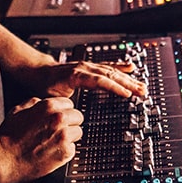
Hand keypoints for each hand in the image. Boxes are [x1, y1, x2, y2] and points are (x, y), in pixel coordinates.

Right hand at [0, 97, 83, 182]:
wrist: (4, 159)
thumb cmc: (8, 137)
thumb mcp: (18, 111)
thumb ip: (34, 103)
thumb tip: (42, 102)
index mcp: (48, 106)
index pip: (69, 104)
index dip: (62, 112)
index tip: (57, 119)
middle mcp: (59, 118)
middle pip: (77, 117)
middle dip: (69, 123)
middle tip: (57, 131)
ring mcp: (64, 136)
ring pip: (78, 133)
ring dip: (69, 137)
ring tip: (54, 143)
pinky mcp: (65, 152)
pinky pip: (73, 149)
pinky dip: (65, 152)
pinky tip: (52, 152)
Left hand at [32, 60, 146, 98]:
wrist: (39, 72)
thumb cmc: (45, 86)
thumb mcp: (52, 98)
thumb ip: (64, 105)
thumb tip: (73, 116)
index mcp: (76, 76)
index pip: (99, 81)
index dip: (114, 88)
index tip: (127, 94)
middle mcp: (84, 68)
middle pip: (110, 75)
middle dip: (127, 83)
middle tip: (142, 91)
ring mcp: (88, 66)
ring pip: (111, 70)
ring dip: (127, 78)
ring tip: (141, 85)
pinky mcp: (90, 67)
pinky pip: (108, 65)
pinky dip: (120, 66)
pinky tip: (130, 67)